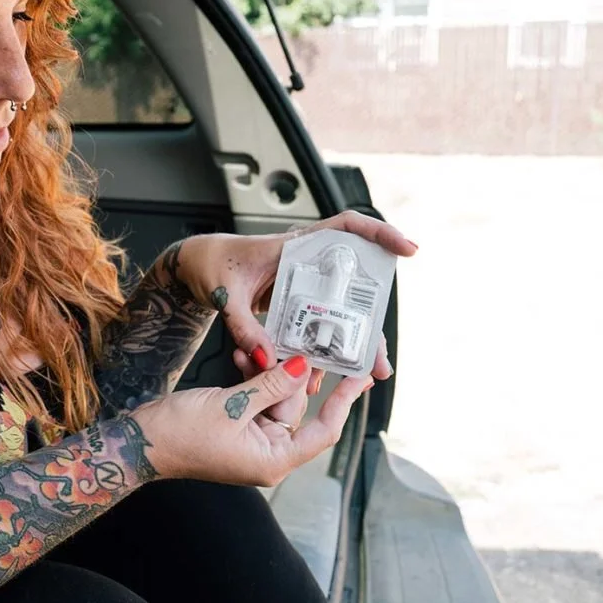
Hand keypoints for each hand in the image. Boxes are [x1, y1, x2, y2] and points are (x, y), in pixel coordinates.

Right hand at [127, 355, 371, 486]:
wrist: (141, 441)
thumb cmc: (182, 432)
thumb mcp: (232, 405)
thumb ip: (271, 385)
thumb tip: (304, 367)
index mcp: (274, 460)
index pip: (323, 430)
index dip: (343, 402)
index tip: (360, 377)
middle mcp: (267, 453)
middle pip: (296, 409)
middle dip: (291, 374)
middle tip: (296, 340)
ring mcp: (250, 441)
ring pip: (273, 398)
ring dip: (265, 372)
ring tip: (252, 347)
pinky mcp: (235, 427)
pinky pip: (254, 399)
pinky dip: (250, 378)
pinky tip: (242, 355)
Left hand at [173, 211, 414, 391]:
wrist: (195, 269)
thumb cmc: (210, 266)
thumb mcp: (224, 295)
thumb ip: (243, 326)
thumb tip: (266, 359)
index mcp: (294, 247)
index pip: (347, 227)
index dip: (380, 233)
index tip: (407, 249)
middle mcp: (306, 264)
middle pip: (353, 288)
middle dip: (372, 325)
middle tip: (381, 360)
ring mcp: (303, 285)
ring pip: (340, 312)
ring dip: (354, 344)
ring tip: (367, 374)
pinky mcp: (294, 304)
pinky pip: (318, 326)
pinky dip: (323, 349)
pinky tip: (322, 374)